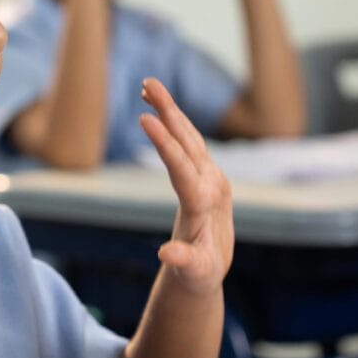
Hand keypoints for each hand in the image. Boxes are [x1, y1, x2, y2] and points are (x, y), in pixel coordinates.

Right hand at [139, 78, 233, 295]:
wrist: (212, 269)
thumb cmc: (200, 274)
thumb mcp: (196, 273)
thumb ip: (184, 262)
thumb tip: (165, 255)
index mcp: (205, 203)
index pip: (182, 167)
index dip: (164, 143)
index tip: (145, 119)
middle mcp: (211, 182)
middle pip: (188, 141)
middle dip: (168, 111)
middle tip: (149, 82)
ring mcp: (211, 174)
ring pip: (189, 135)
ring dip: (170, 109)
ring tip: (148, 84)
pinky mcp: (205, 173)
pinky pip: (188, 141)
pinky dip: (174, 121)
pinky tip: (158, 107)